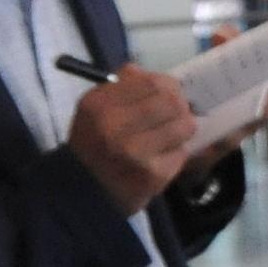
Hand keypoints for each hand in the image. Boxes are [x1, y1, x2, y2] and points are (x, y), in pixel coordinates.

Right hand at [65, 65, 198, 213]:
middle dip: (180, 107)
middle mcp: (113, 126)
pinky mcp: (152, 175)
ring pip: (184, 126)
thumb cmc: (93, 147)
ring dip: (182, 130)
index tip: (170, 92)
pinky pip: (181, 153)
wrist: (83, 196)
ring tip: (170, 137)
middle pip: (173, 102)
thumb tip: (141, 71)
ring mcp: (134, 152)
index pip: (152, 82)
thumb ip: (119, 88)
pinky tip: (160, 159)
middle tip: (177, 114)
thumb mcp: (94, 112)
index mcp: (98, 105)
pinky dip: (175, 155)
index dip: (169, 85)